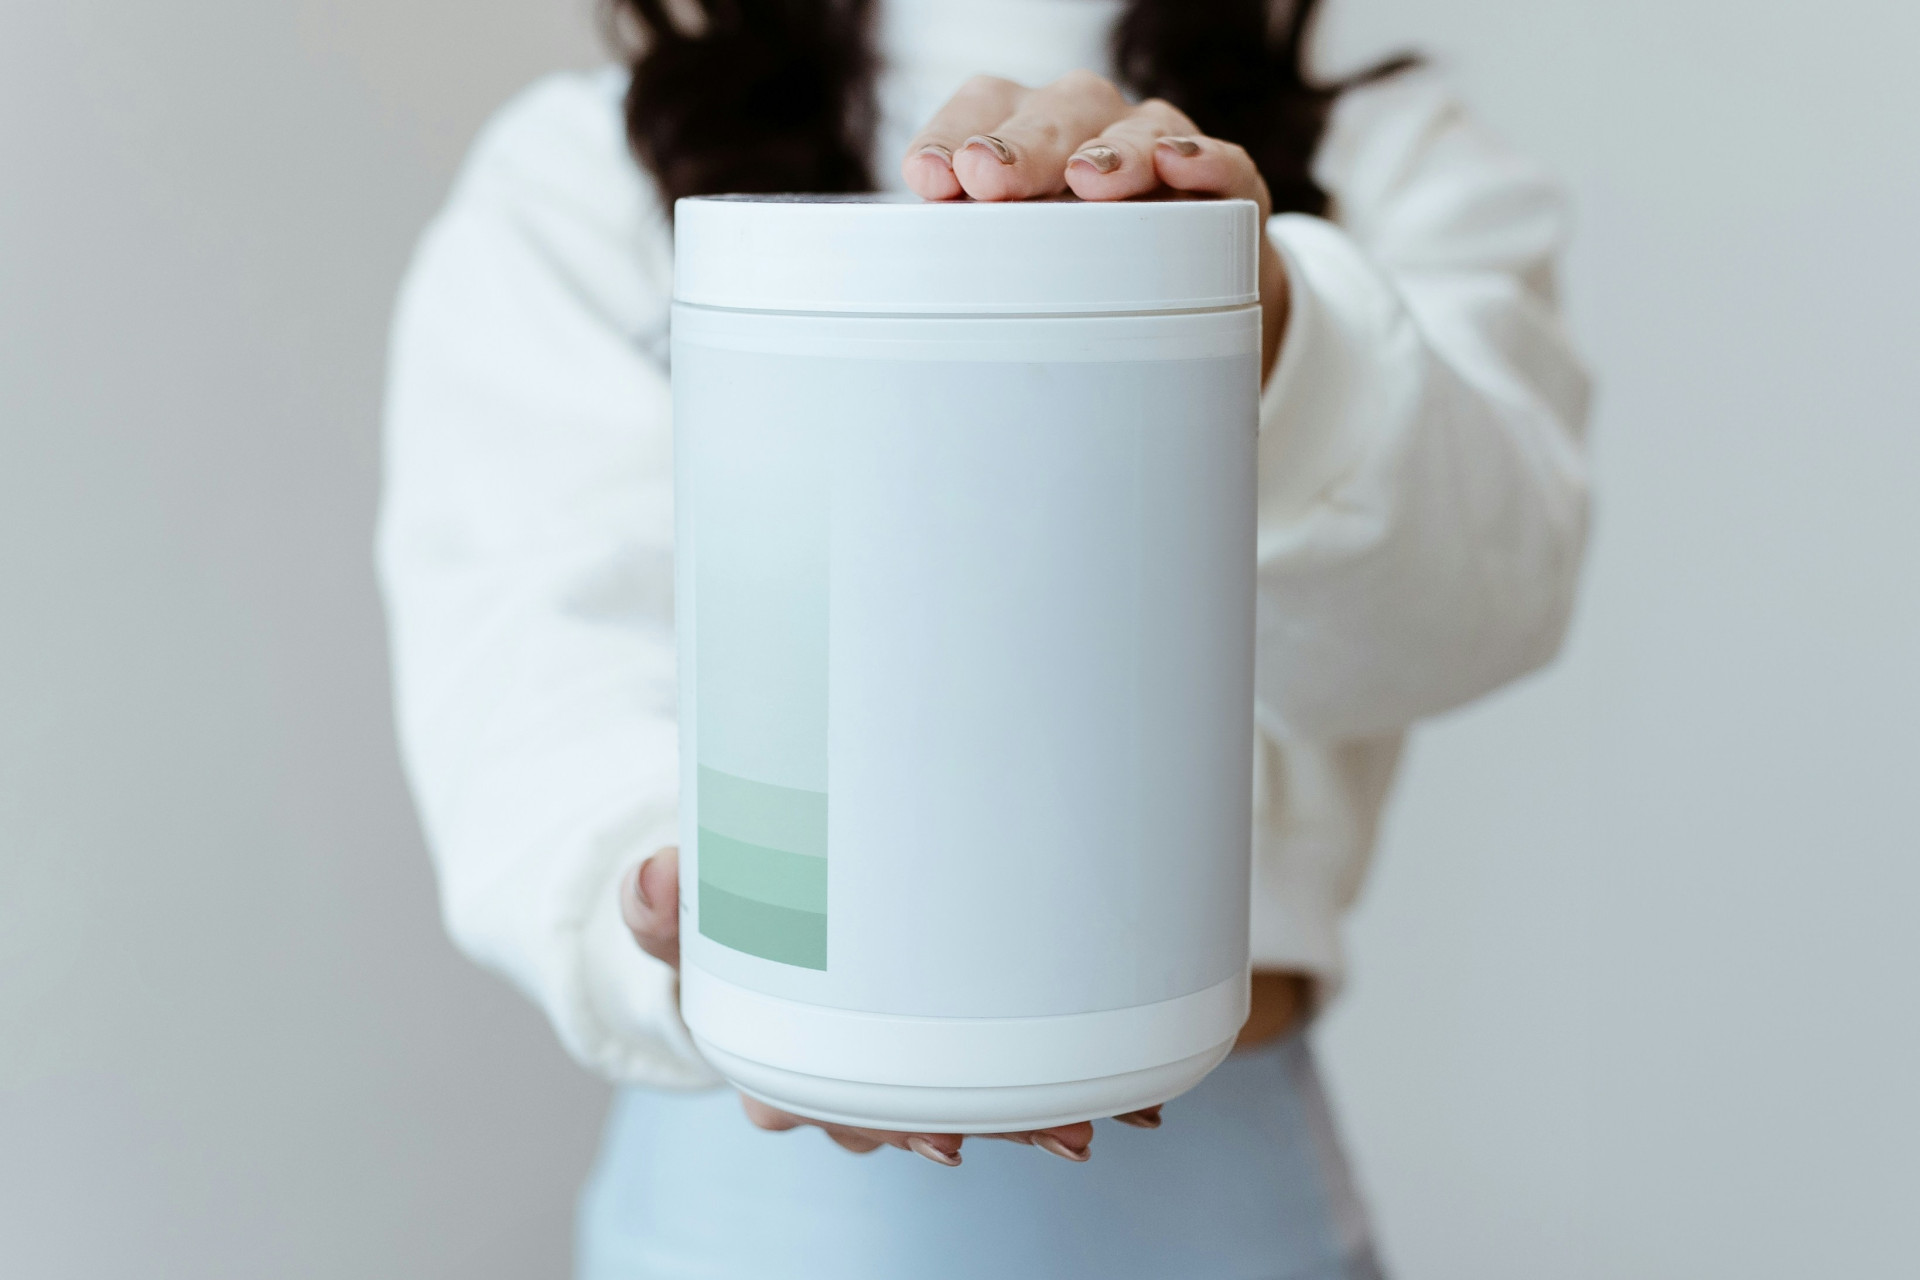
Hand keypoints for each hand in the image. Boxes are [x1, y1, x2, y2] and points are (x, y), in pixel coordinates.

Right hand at [621, 847, 1159, 1165]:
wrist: (740, 928)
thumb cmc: (718, 933)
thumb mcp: (680, 922)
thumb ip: (662, 909)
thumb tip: (653, 881)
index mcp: (783, 1072)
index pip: (844, 1116)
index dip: (898, 1131)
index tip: (946, 1143)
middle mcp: (848, 1089)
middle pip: (925, 1124)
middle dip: (993, 1131)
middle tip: (1062, 1134)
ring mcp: (899, 1071)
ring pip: (971, 1107)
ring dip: (1036, 1117)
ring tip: (1104, 1118)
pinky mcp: (944, 1040)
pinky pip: (1003, 1071)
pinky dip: (1060, 1080)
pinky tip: (1126, 1090)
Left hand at [902, 71, 1291, 379]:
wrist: (1188, 288)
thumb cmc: (1078, 272)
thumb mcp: (1018, 268)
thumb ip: (974, 265)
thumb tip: (916, 303)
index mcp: (1023, 133)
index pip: (981, 111)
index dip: (952, 136)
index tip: (929, 177)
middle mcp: (1086, 124)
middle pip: (1053, 114)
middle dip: (1021, 145)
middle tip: (990, 178)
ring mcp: (1156, 145)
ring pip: (1134, 127)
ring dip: (1111, 151)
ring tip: (1087, 180)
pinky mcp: (1224, 182)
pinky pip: (1220, 161)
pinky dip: (1202, 162)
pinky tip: (1177, 169)